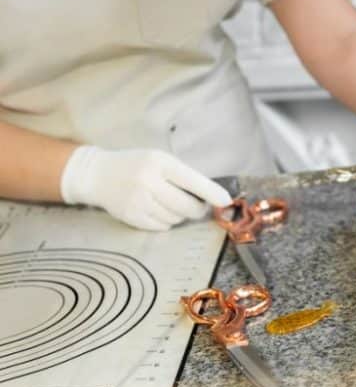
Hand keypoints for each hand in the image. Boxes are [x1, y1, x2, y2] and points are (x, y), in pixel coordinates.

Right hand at [60, 146, 231, 230]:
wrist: (97, 174)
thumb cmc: (136, 164)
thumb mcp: (159, 159)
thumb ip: (182, 175)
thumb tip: (211, 195)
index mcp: (159, 163)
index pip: (192, 180)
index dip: (212, 192)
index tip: (226, 201)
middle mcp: (148, 182)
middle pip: (186, 206)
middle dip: (198, 209)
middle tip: (199, 206)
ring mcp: (138, 202)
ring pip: (175, 218)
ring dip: (181, 215)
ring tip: (171, 203)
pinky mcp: (130, 217)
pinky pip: (161, 226)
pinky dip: (167, 222)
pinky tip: (159, 210)